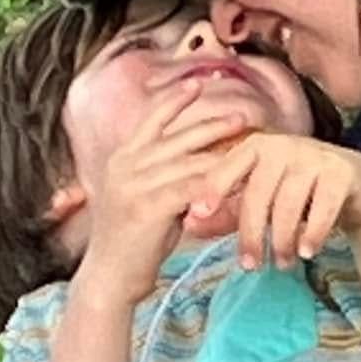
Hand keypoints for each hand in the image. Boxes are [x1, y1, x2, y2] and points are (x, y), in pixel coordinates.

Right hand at [79, 86, 258, 305]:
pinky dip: (218, 184)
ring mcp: (135, 183)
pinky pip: (191, 187)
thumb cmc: (132, 245)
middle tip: (243, 114)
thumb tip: (194, 167)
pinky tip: (241, 184)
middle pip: (177, 135)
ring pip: (188, 160)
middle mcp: (126, 164)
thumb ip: (161, 179)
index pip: (151, 120)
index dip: (176, 100)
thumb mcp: (144, 201)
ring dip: (223, 152)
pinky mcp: (149, 205)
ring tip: (251, 145)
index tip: (200, 83)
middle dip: (213, 123)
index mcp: (122, 159)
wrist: (109, 278)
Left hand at [188, 136, 360, 270]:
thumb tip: (188, 228)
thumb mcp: (262, 200)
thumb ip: (227, 213)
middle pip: (259, 192)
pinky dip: (313, 233)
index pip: (229, 166)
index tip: (195, 214)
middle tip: (249, 265)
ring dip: (282, 239)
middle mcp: (284, 145)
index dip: (212, 188)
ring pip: (289, 203)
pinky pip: (322, 207)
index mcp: (258, 146)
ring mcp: (314, 156)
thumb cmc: (299, 194)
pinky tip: (307, 252)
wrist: (357, 187)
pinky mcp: (341, 173)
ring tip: (281, 263)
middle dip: (251, 232)